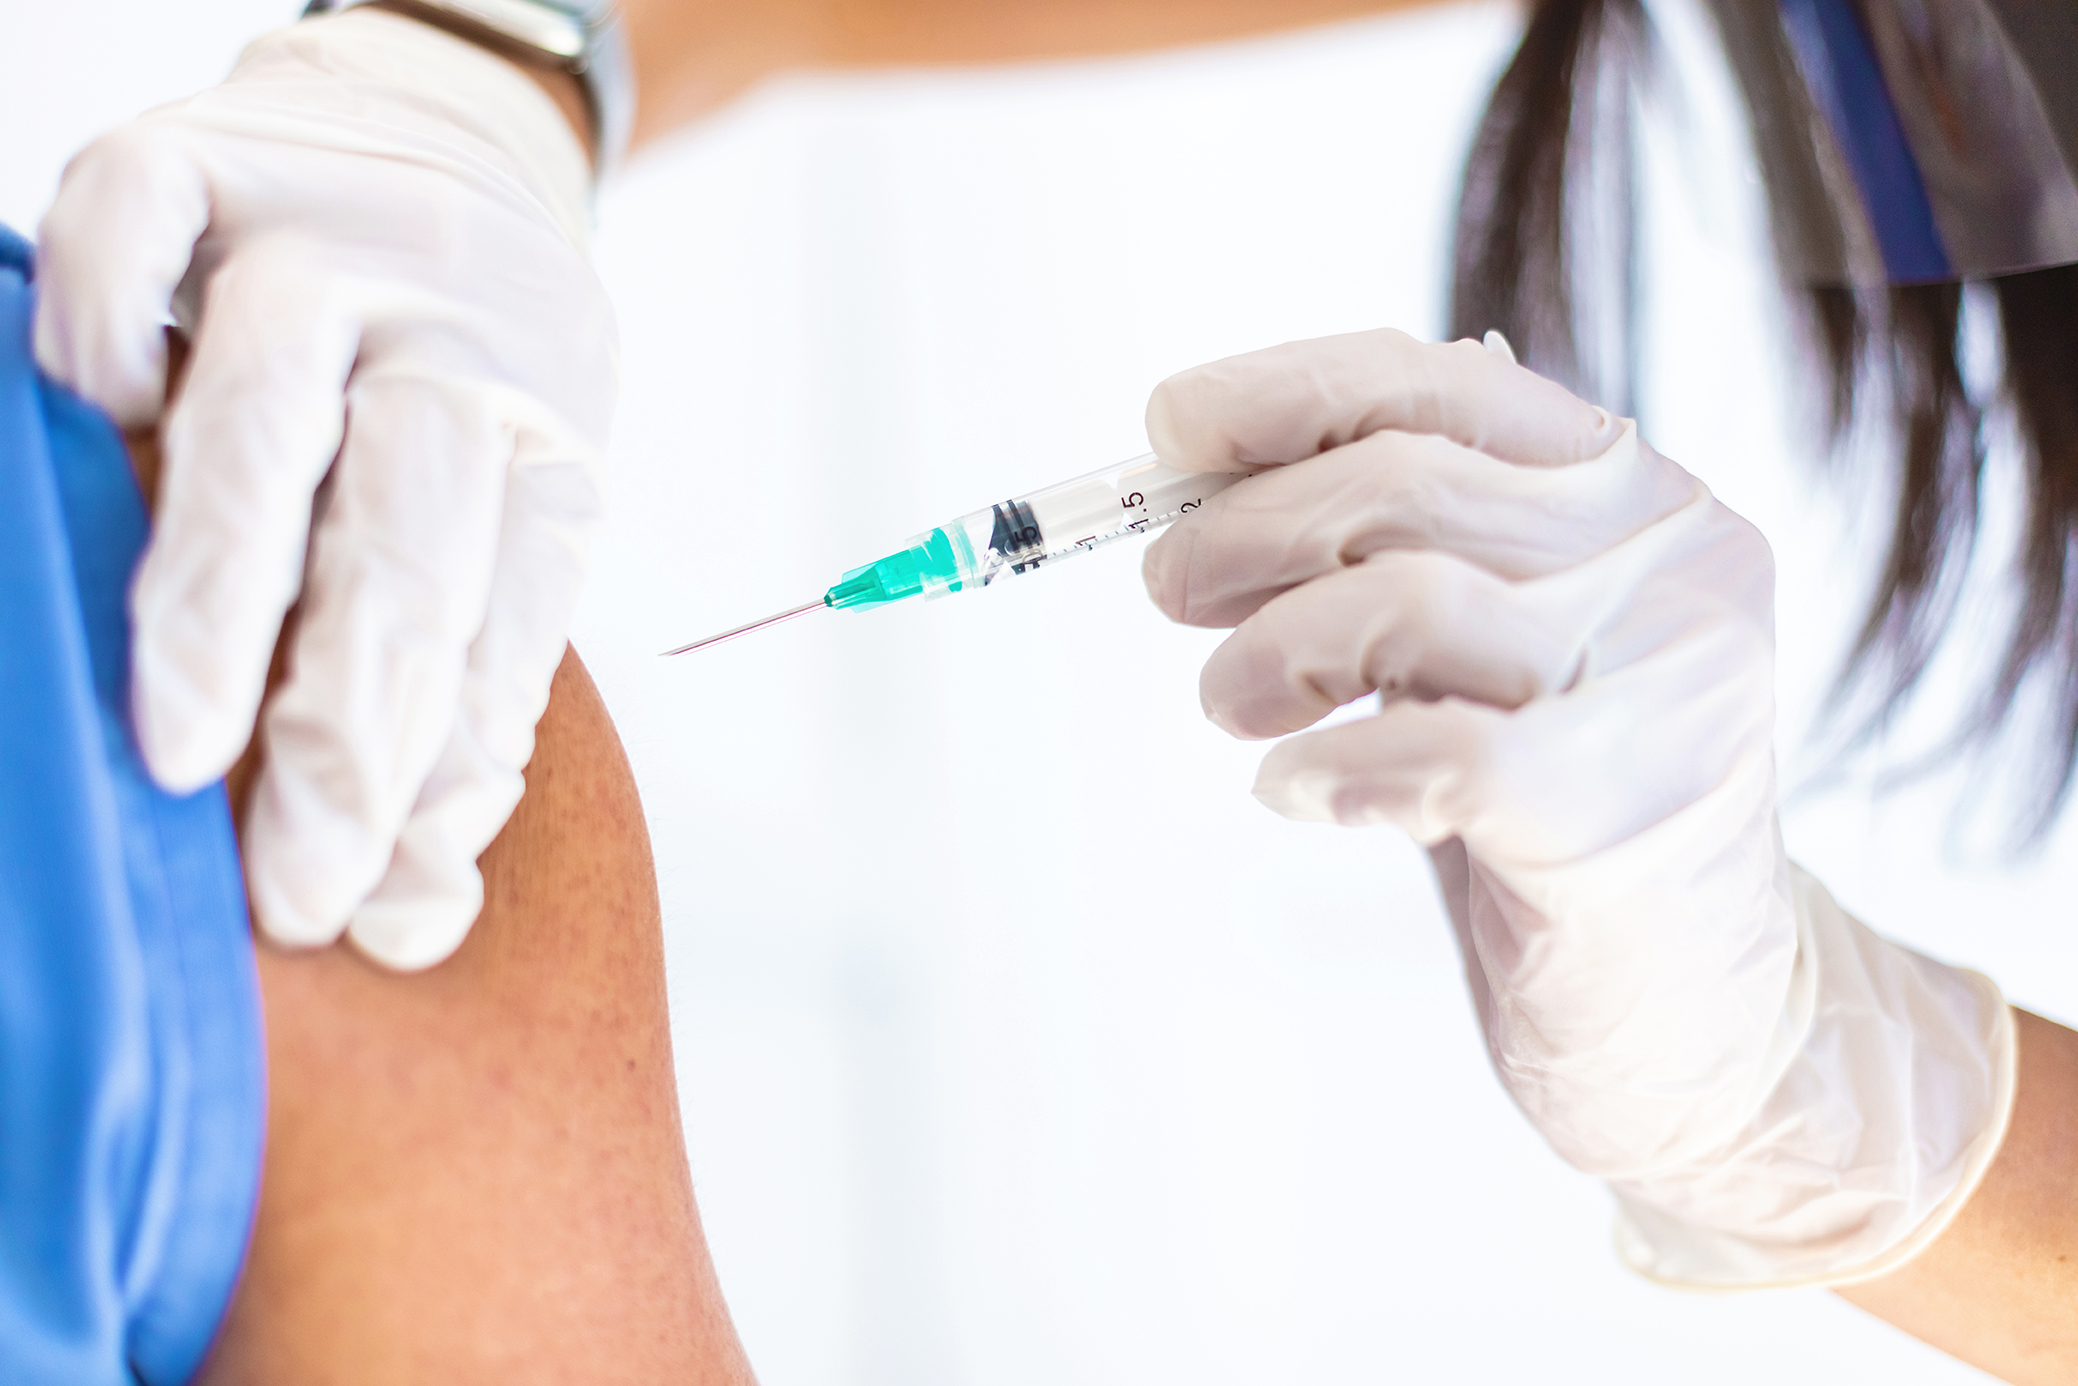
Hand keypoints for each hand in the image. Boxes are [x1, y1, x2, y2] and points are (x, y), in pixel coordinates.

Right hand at [35, 9, 615, 967]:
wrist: (467, 138)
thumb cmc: (472, 364)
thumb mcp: (515, 497)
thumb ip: (461, 666)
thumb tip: (410, 890)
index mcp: (545, 443)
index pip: (506, 626)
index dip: (450, 775)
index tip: (395, 911)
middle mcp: (455, 347)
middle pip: (412, 543)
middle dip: (358, 728)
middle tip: (302, 883)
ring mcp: (333, 247)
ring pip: (277, 414)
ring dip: (229, 592)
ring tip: (186, 747)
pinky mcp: (215, 155)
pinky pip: (141, 227)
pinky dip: (107, 328)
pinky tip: (94, 418)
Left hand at [1142, 328, 2013, 1286]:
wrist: (1697, 1012)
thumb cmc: (1555, 812)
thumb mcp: (1478, 646)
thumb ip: (1390, 556)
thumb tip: (1206, 485)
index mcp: (1635, 492)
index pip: (1446, 382)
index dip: (1289, 392)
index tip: (1172, 425)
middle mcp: (1670, 560)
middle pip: (1406, 484)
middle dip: (1247, 530)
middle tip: (1171, 587)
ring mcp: (1665, 683)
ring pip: (1409, 600)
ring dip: (1271, 650)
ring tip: (1232, 703)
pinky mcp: (1628, 811)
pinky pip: (1437, 755)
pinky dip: (1332, 768)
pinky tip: (1296, 790)